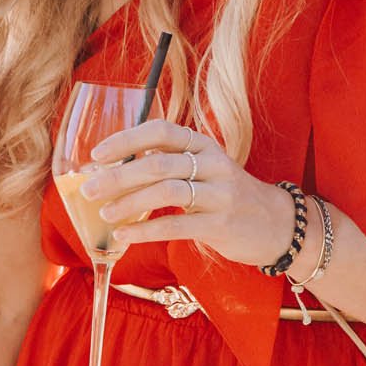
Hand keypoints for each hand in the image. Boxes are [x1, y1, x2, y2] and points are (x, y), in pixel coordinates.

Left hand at [79, 118, 297, 271]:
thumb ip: (167, 165)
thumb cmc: (226, 196)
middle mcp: (213, 164)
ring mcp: (220, 194)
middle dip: (118, 176)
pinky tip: (123, 235)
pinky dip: (145, 230)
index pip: (161, 131)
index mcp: (203, 145)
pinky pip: (176, 225)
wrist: (277, 225)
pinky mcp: (221, 224)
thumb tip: (113, 168)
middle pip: (158, 163)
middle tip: (89, 189)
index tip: (97, 155)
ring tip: (104, 213)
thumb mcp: (202, 170)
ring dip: (128, 202)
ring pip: (166, 191)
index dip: (126, 140)